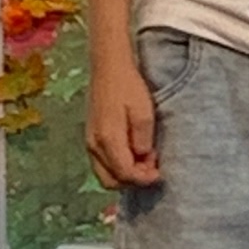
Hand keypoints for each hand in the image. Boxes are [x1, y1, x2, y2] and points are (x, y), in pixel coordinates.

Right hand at [86, 52, 160, 189]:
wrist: (108, 68)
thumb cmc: (128, 87)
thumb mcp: (144, 113)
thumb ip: (143, 141)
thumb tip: (143, 159)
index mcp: (108, 139)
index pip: (125, 173)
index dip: (143, 179)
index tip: (159, 173)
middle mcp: (94, 145)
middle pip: (111, 181)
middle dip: (133, 181)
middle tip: (152, 168)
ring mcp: (89, 142)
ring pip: (105, 175)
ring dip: (125, 175)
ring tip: (144, 160)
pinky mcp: (90, 138)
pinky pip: (102, 164)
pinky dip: (117, 167)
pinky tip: (132, 153)